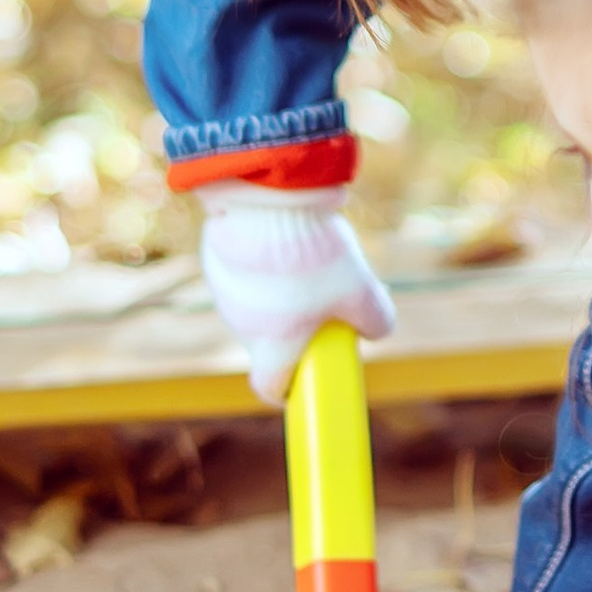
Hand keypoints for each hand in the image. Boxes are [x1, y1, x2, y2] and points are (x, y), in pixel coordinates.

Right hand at [197, 186, 395, 403]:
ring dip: (275, 291)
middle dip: (292, 327)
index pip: (268, 386)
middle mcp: (240, 324)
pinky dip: (259, 262)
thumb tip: (375, 329)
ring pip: (254, 302)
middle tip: (321, 301)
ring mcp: (224, 291)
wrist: (269, 202)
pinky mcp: (216, 257)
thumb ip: (375, 320)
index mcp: (272, 344)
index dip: (286, 389)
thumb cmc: (315, 257)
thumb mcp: (361, 291)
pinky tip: (281, 237)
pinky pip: (241, 269)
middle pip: (266, 340)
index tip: (302, 380)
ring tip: (306, 257)